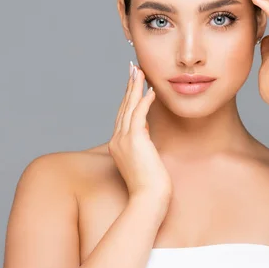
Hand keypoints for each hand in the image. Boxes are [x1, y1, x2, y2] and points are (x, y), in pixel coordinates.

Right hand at [108, 62, 172, 205]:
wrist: (148, 199)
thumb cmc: (150, 186)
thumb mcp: (143, 162)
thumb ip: (142, 147)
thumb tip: (147, 138)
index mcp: (118, 145)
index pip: (123, 115)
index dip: (127, 97)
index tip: (132, 82)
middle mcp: (118, 140)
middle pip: (123, 107)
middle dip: (129, 86)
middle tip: (133, 68)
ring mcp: (124, 140)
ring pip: (129, 107)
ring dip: (135, 87)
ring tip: (140, 71)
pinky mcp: (135, 140)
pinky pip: (139, 115)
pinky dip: (144, 101)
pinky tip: (150, 90)